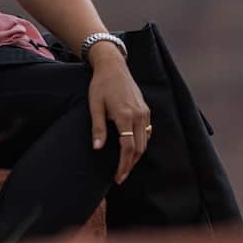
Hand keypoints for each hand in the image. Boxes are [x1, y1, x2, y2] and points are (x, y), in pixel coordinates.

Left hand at [87, 44, 151, 183]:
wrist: (113, 66)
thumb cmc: (101, 84)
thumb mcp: (95, 105)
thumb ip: (97, 127)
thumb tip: (97, 148)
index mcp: (125, 115)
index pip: (128, 148)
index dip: (124, 165)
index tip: (118, 177)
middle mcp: (138, 115)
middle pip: (139, 148)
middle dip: (130, 164)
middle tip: (120, 177)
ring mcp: (144, 112)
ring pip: (145, 141)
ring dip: (136, 156)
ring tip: (125, 166)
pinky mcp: (145, 109)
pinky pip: (147, 131)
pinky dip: (141, 143)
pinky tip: (132, 148)